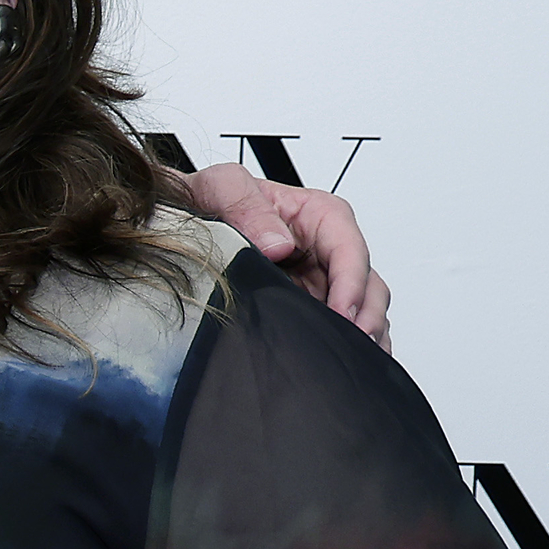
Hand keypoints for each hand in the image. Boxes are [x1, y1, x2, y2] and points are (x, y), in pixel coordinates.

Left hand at [182, 163, 390, 346]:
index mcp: (317, 214)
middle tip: (353, 343)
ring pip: (361, 309)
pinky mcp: (307, 302)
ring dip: (364, 335)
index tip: (342, 311)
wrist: (183, 219)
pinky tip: (346, 362)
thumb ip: (247, 206)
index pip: (348, 248)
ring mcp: (319, 278)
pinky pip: (340, 325)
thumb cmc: (209, 199)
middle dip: (365, 316)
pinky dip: (349, 344)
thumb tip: (278, 244)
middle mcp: (325, 247)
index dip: (352, 282)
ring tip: (353, 360)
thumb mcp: (222, 186)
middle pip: (366, 284)